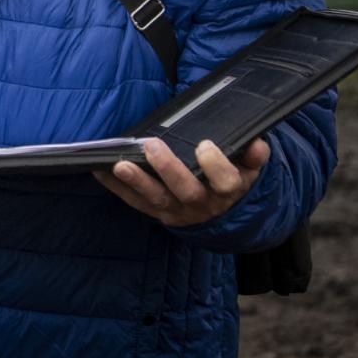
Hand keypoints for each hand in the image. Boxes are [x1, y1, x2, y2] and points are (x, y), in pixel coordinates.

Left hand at [95, 137, 269, 226]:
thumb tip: (258, 143)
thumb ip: (253, 157)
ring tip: (120, 164)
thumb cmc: (231, 180)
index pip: (227, 182)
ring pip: (157, 200)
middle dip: (169, 169)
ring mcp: (178, 211)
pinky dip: (117, 188)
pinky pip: (135, 202)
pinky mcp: (157, 213)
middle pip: (187, 191)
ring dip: (137, 182)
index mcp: (228, 191)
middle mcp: (203, 204)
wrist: (223, 214)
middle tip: (152, 146)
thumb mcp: (248, 169)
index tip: (205, 146)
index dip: (216, 165)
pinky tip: (99, 171)